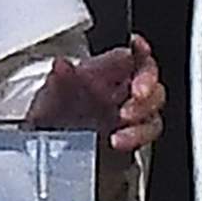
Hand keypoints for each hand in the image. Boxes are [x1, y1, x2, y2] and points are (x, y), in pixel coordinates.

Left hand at [23, 34, 164, 155]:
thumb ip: (59, 79)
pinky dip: (137, 137)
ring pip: (152, 111)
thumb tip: (61, 64)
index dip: (140, 50)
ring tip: (122, 124)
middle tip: (136, 95)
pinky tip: (119, 140)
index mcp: (104, 74)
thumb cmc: (51, 119)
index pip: (132, 56)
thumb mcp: (49, 97)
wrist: (49, 152)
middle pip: (151, 83)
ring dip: (141, 117)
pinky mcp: (131, 138)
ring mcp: (128, 117)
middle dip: (147, 86)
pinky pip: (146, 135)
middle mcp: (121, 94)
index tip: (139, 48)